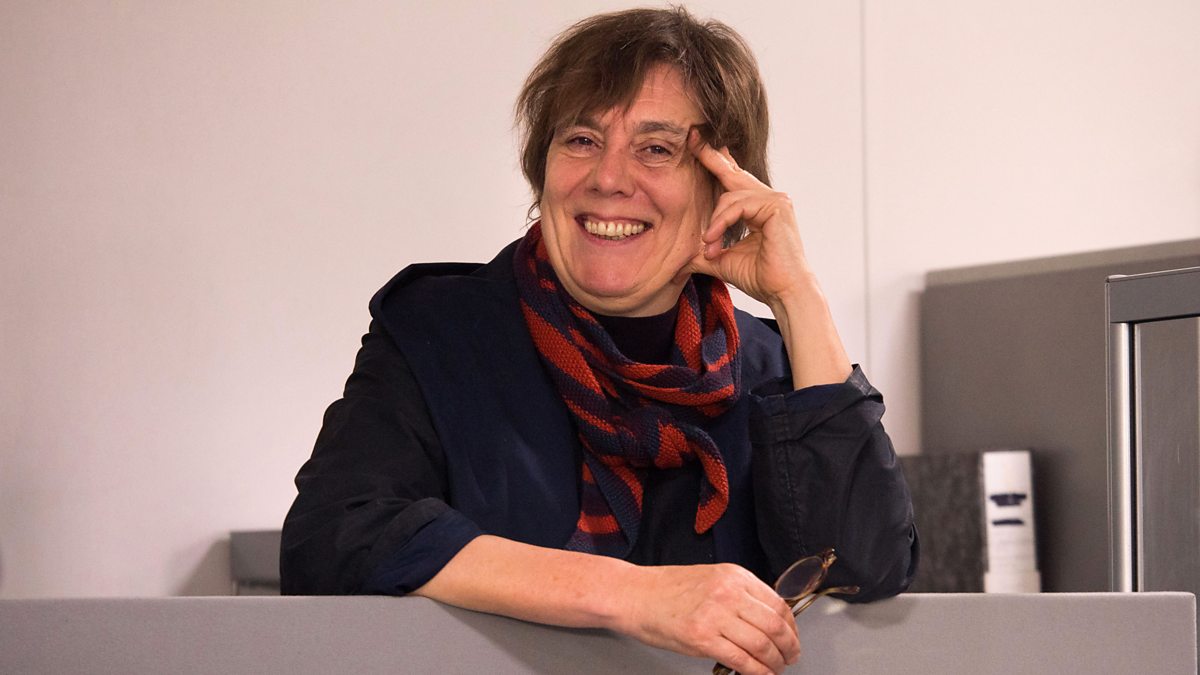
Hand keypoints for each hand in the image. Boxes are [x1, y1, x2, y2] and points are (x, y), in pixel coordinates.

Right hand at [615, 563, 800, 674]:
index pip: (778, 603)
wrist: (633, 595)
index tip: (793, 638)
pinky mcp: (702, 639)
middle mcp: (728, 593)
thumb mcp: (711, 579)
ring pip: (762, 645)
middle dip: (789, 647)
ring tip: (776, 669)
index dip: (792, 627)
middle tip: (791, 657)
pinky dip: (757, 672)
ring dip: (775, 662)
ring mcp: (715, 615)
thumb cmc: (666, 589)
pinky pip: (741, 660)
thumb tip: (766, 619)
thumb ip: (738, 595)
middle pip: (775, 625)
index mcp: (734, 576)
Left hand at [685, 130, 812, 311]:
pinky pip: (739, 204)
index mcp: (757, 207)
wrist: (783, 292)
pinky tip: (715, 239)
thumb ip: (703, 253)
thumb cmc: (760, 277)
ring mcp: (775, 200)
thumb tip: (676, 262)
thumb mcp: (722, 260)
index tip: (697, 146)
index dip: (716, 163)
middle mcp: (768, 198)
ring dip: (715, 221)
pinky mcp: (777, 206)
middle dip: (710, 157)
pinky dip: (723, 221)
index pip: (733, 180)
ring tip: (710, 245)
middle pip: (733, 173)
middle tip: (692, 138)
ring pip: (732, 195)